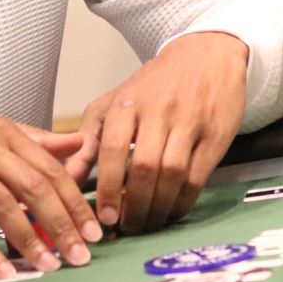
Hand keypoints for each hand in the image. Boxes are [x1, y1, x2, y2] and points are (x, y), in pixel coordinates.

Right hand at [0, 89, 102, 279]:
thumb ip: (32, 138)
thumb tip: (76, 144)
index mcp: (4, 131)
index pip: (52, 167)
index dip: (76, 201)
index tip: (94, 229)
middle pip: (36, 186)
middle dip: (64, 223)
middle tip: (82, 254)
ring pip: (4, 204)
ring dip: (30, 239)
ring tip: (49, 266)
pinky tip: (0, 267)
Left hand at [69, 32, 247, 233]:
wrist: (206, 54)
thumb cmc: (155, 84)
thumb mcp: (115, 102)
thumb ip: (88, 139)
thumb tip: (66, 177)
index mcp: (128, 102)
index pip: (112, 147)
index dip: (108, 186)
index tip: (105, 216)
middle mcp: (159, 111)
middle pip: (144, 166)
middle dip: (134, 205)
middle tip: (128, 227)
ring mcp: (190, 122)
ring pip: (172, 174)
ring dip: (158, 207)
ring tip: (148, 223)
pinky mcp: (216, 134)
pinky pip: (197, 176)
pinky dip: (183, 201)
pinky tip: (172, 210)